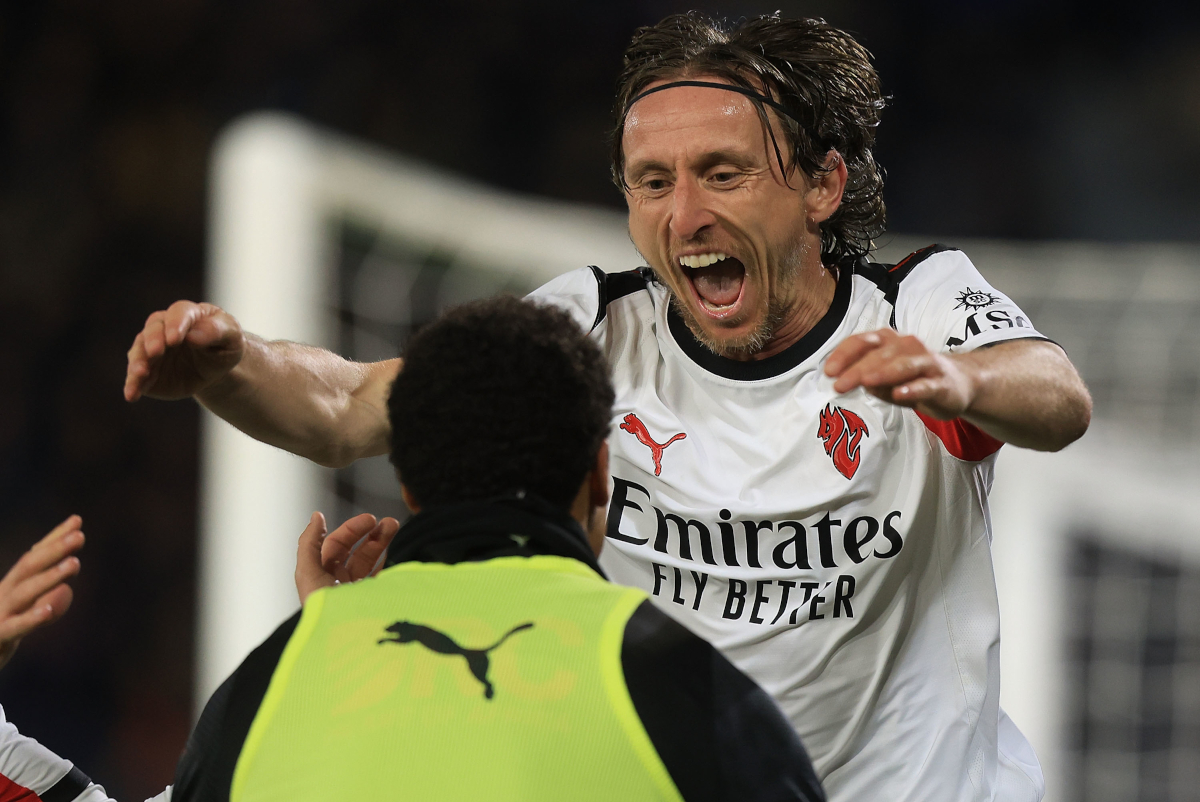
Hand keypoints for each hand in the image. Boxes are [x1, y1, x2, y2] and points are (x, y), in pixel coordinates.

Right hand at [0, 516, 83, 669]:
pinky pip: (14, 627)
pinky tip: (49, 610)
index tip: (77, 521)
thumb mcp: (23, 609)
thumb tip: (70, 572)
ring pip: (24, 593)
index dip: (54, 539)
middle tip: (80, 536)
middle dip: (54, 550)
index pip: (34, 556)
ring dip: (50, 577)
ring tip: (75, 564)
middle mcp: (3, 594)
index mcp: (11, 585)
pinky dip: (30, 619)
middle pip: (28, 567)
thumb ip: (44, 593)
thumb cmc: (1, 630)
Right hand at [125, 301, 244, 401]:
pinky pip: (136, 377)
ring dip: (138, 362)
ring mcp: (152, 348)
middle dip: (153, 340)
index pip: (179, 313)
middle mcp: (164, 328)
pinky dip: (132, 384)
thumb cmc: (225, 345)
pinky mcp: (147, 370)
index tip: (175, 338)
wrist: (216, 368)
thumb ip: (217, 331)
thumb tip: (194, 335)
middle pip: (153, 329)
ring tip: (140, 373)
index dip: (176, 324)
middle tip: (156, 352)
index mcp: (188, 314)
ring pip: (139, 352)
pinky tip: (132, 395)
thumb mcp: (232, 337)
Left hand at [295, 512, 400, 603]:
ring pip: (371, 561)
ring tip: (396, 528)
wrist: (345, 641)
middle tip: (390, 523)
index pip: (336, 545)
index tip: (370, 519)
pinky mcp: (376, 602)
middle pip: (356, 551)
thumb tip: (316, 516)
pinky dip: (390, 562)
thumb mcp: (308, 572)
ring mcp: (359, 593)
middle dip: (371, 534)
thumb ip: (310, 543)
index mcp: (322, 576)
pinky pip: (383, 577)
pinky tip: (397, 552)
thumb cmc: (323, 609)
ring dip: (383, 543)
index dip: (351, 529)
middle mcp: (340, 584)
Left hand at [824, 328, 974, 419]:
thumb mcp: (885, 378)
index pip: (862, 342)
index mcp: (889, 341)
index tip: (828, 372)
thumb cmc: (913, 378)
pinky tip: (900, 394)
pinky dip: (912, 388)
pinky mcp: (941, 383)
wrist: (958, 383)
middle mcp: (907, 346)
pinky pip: (926, 384)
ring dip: (883, 372)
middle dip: (857, 369)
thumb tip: (846, 382)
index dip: (844, 354)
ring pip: (903, 364)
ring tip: (866, 382)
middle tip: (839, 385)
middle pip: (880, 354)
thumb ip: (867, 378)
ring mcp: (926, 363)